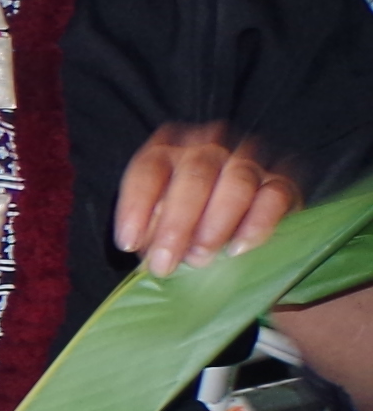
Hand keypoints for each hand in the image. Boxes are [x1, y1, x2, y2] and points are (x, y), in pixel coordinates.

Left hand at [116, 124, 295, 274]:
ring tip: (200, 258)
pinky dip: (257, 223)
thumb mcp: (156, 222)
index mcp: (168, 149)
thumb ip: (151, 229)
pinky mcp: (282, 182)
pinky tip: (239, 248)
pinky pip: (274, 196)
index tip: (129, 244)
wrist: (233, 225)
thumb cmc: (181, 222)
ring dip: (216, 225)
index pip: (149, 168)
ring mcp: (249, 161)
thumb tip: (150, 250)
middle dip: (177, 223)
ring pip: (237, 182)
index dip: (136, 207)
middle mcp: (209, 147)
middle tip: (166, 263)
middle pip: (195, 174)